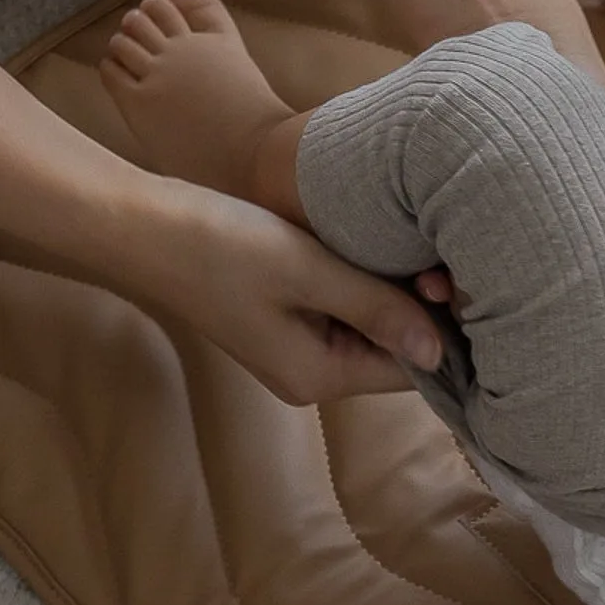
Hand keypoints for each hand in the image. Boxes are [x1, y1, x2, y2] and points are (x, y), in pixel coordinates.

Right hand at [133, 179, 445, 405]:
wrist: (142, 227)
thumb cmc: (220, 245)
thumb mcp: (307, 270)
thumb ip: (376, 307)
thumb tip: (440, 350)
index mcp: (320, 377)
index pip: (409, 371)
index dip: (443, 331)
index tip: (463, 283)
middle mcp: (312, 376)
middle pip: (394, 352)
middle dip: (421, 310)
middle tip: (446, 255)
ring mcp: (296, 349)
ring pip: (371, 327)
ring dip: (394, 291)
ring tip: (421, 244)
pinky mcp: (284, 319)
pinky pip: (343, 309)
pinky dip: (364, 282)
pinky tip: (380, 244)